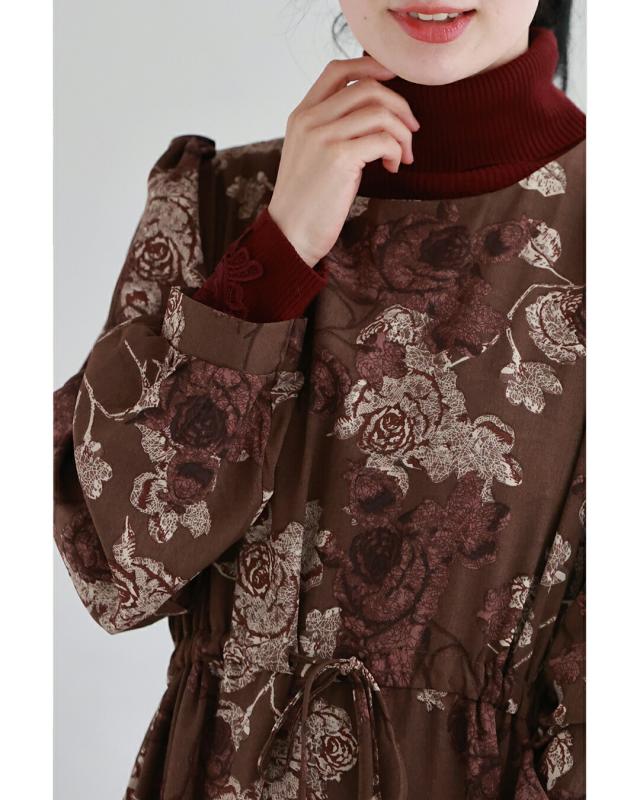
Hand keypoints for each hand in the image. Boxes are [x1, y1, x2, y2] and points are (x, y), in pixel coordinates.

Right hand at [267, 55, 419, 267]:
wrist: (290, 234)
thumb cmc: (307, 201)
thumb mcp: (312, 155)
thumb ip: (332, 129)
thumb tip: (375, 116)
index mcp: (302, 115)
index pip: (338, 70)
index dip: (370, 65)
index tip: (394, 78)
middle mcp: (310, 120)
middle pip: (367, 88)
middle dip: (399, 106)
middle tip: (411, 131)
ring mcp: (323, 136)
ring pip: (380, 112)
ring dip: (402, 133)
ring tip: (403, 156)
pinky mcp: (339, 157)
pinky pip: (383, 138)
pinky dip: (396, 151)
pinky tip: (393, 167)